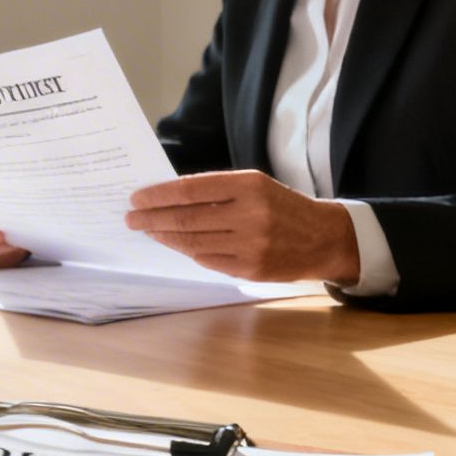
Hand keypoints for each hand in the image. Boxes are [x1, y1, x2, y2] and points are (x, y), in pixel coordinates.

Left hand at [124, 170, 359, 283]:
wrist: (324, 238)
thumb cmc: (282, 207)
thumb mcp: (256, 185)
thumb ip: (217, 190)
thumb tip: (168, 197)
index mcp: (249, 186)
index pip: (190, 190)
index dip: (158, 195)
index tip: (136, 198)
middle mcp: (249, 215)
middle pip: (186, 218)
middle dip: (151, 218)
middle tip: (131, 218)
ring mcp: (250, 245)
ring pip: (192, 242)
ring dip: (164, 236)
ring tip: (147, 230)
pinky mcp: (250, 269)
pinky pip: (207, 260)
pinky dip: (186, 250)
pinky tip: (173, 243)